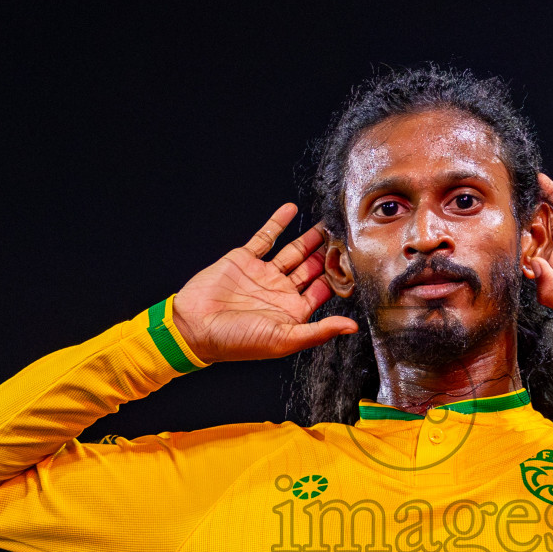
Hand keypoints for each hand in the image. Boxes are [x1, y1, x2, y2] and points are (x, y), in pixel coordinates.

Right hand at [170, 204, 357, 363]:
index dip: (339, 277)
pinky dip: (278, 223)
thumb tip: (352, 328)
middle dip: (329, 254)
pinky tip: (292, 210)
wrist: (194, 327)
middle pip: (312, 268)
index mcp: (293, 312)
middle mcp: (280, 292)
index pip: (324, 290)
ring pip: (293, 251)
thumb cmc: (237, 342)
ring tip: (328, 224)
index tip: (357, 261)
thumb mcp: (284, 340)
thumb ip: (319, 332)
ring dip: (310, 238)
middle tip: (347, 236)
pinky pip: (265, 237)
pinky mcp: (244, 260)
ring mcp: (263, 274)